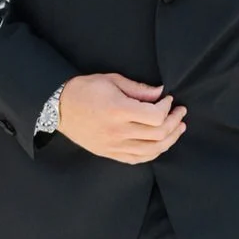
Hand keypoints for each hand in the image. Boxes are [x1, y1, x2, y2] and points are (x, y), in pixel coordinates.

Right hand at [57, 74, 185, 164]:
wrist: (58, 107)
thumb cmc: (84, 90)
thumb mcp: (111, 80)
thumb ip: (138, 89)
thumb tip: (160, 93)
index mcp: (118, 111)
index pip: (155, 116)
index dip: (168, 108)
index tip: (169, 99)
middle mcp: (117, 131)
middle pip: (158, 134)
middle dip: (174, 122)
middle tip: (180, 112)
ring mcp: (113, 146)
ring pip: (152, 150)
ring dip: (170, 139)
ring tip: (178, 128)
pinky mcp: (109, 153)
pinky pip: (137, 159)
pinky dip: (153, 153)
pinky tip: (161, 144)